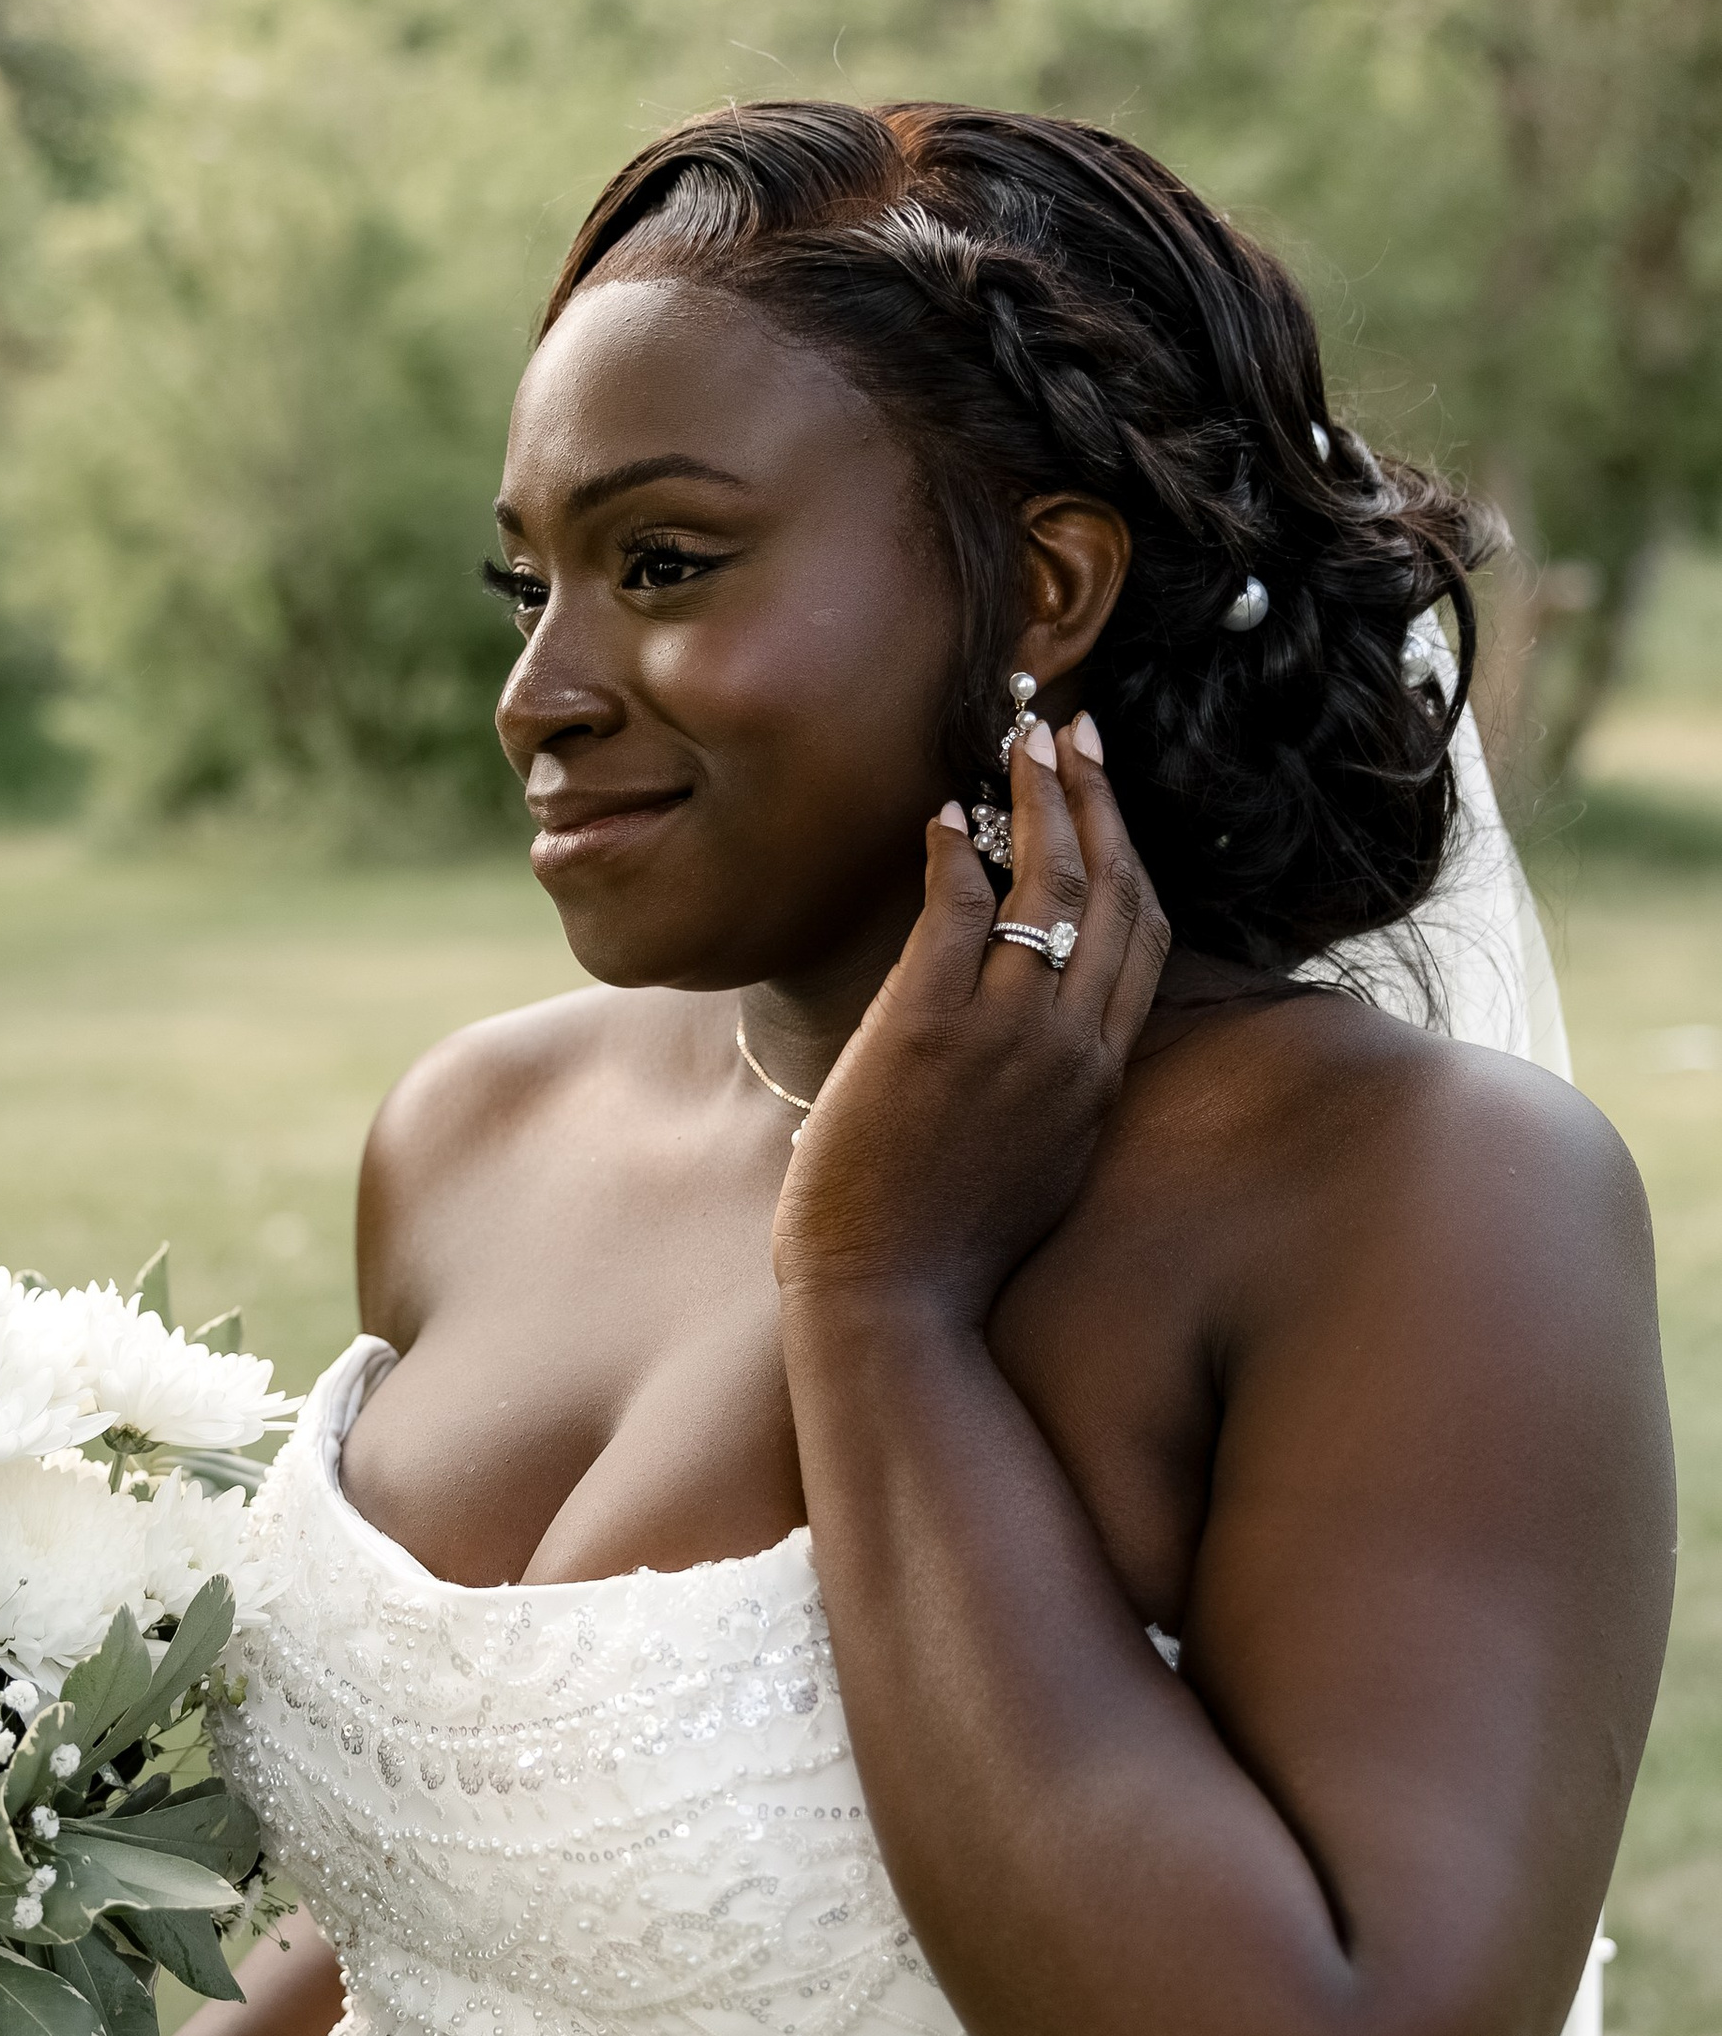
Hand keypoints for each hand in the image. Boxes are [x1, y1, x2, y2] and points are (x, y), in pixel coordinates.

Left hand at [771, 713, 1169, 1322]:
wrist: (894, 1304)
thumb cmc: (944, 1246)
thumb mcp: (1034, 1160)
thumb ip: (1050, 1089)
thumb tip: (1035, 1032)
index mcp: (1101, 1075)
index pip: (1142, 937)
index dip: (1132, 853)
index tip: (1108, 795)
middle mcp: (1071, 1045)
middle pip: (1110, 890)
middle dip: (1094, 797)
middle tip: (1072, 730)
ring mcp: (1006, 1036)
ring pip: (1048, 886)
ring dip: (1035, 799)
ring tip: (1020, 740)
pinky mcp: (931, 1031)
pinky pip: (957, 913)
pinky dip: (955, 854)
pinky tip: (941, 815)